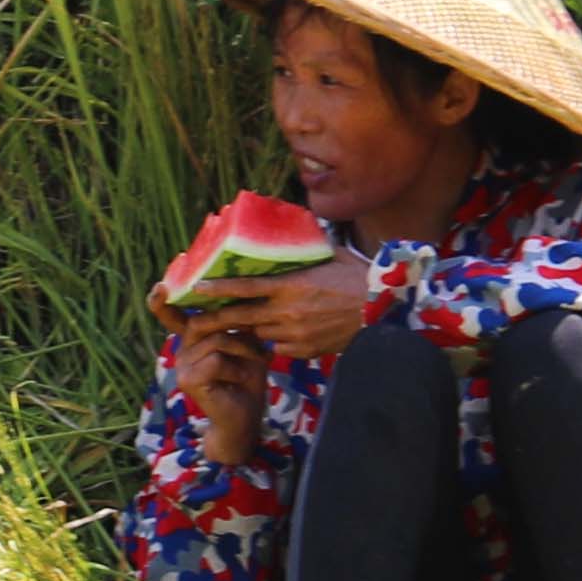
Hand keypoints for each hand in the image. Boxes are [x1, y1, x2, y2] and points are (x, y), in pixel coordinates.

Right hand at [162, 310, 272, 468]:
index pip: (174, 315)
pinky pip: (216, 360)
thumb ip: (236, 325)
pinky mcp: (188, 380)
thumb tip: (241, 299)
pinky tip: (242, 380)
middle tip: (262, 345)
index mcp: (192, 339)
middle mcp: (182, 349)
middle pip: (205, 321)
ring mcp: (182, 365)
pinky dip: (237, 368)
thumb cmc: (247, 381)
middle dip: (238, 327)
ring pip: (216, 340)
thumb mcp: (245, 346)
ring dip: (245, 350)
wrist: (244, 420)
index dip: (163, 301)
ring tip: (260, 362)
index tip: (160, 286)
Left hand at [208, 254, 384, 364]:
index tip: (198, 287)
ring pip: (260, 334)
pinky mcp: (305, 351)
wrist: (384, 312)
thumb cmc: (359, 278)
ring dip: (254, 327)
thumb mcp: (332, 255)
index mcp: (291, 285)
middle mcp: (288, 312)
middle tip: (197, 321)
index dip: (219, 288)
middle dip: (218, 319)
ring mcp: (295, 334)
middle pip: (242, 318)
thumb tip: (296, 228)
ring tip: (255, 319)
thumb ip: (308, 247)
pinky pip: (279, 348)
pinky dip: (276, 341)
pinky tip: (284, 332)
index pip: (245, 287)